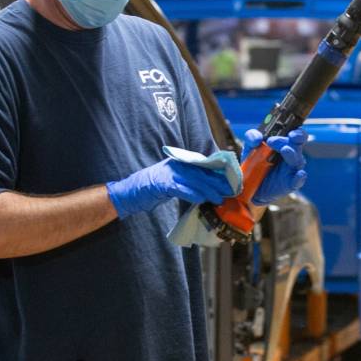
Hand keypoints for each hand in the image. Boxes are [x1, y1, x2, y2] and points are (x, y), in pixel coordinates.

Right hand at [106, 159, 234, 218]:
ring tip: (219, 198)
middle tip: (229, 190)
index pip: (202, 165)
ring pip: (193, 180)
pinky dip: (192, 194)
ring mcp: (168, 173)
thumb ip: (188, 181)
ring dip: (208, 190)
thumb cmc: (152, 189)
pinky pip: (181, 188)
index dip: (217, 172)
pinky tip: (201, 199)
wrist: (130, 192)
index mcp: (179, 161)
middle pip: (201, 172)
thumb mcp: (173, 181)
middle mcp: (175, 164)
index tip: (230, 180)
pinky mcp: (162, 184)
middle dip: (216, 182)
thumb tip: (209, 188)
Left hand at [243, 128, 307, 204]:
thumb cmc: (254, 162)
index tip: (290, 132)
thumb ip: (252, 137)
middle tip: (272, 141)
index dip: (297, 133)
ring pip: (298, 160)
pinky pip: (298, 181)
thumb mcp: (250, 147)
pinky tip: (299, 174)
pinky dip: (299, 178)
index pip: (297, 136)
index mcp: (285, 144)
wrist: (249, 184)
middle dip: (288, 141)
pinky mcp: (290, 183)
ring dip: (292, 154)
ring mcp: (292, 170)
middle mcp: (292, 155)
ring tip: (284, 150)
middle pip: (297, 146)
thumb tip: (258, 138)